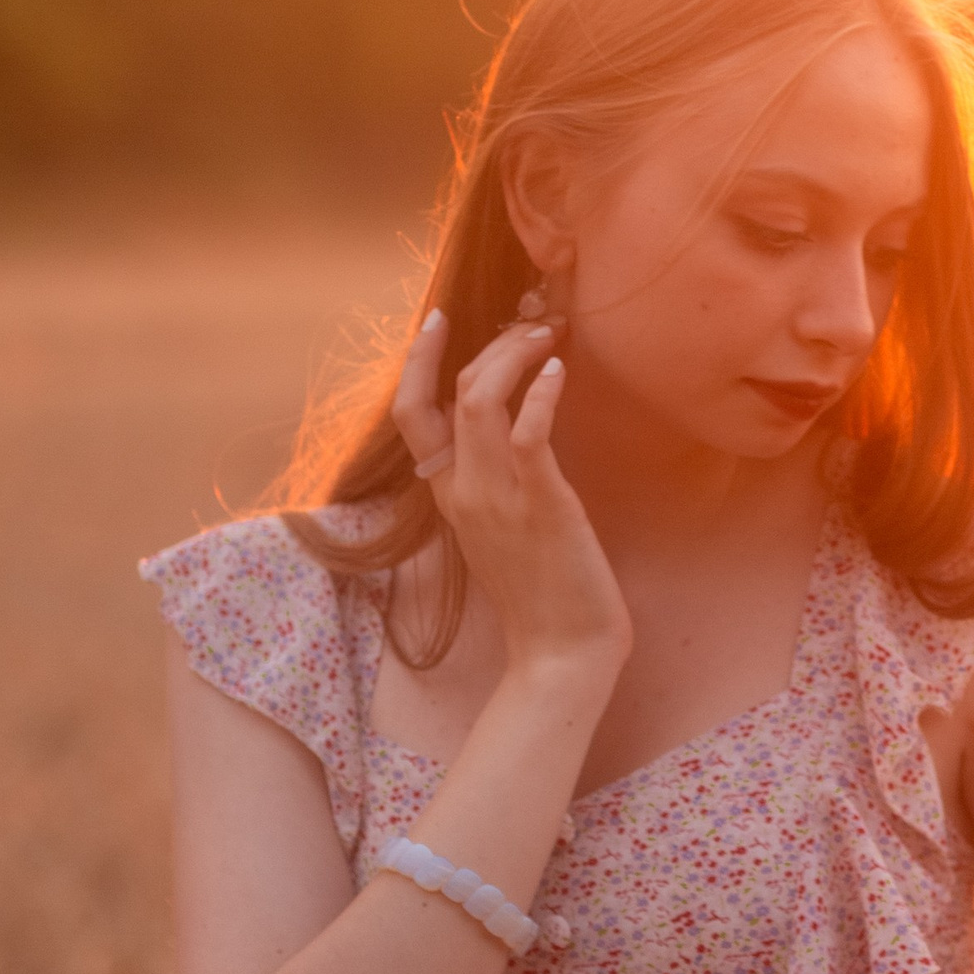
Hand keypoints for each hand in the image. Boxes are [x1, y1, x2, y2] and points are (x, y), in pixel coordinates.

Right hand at [390, 311, 631, 683]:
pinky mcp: (542, 503)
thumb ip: (495, 486)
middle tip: (531, 321)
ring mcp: (498, 496)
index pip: (410, 414)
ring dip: (514, 354)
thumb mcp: (503, 531)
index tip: (439, 319)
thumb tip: (515, 436)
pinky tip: (559, 371)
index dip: (418, 361)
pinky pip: (529, 432)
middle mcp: (464, 491)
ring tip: (548, 334)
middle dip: (489, 343)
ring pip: (481, 398)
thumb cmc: (544, 596)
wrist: (562, 653)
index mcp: (449, 496)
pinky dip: (541, 392)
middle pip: (449, 391)